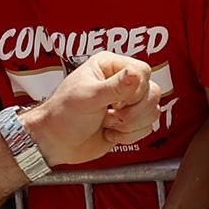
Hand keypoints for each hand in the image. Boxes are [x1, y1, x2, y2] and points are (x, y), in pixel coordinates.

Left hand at [20, 51, 159, 165]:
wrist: (56, 142)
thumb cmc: (63, 114)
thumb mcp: (88, 98)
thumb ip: (114, 87)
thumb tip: (135, 74)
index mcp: (109, 66)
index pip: (142, 71)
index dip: (135, 90)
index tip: (117, 102)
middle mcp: (121, 81)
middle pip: (152, 91)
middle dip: (133, 111)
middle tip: (110, 115)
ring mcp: (127, 103)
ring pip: (153, 110)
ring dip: (131, 124)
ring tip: (108, 124)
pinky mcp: (130, 122)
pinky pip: (148, 127)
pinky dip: (130, 135)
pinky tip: (110, 133)